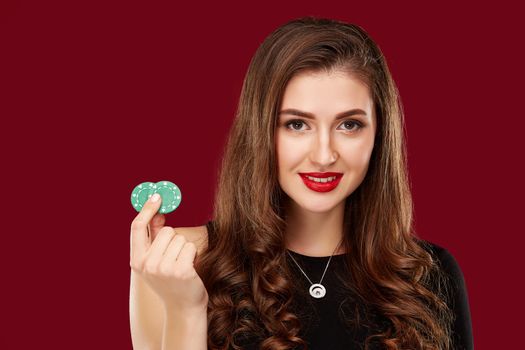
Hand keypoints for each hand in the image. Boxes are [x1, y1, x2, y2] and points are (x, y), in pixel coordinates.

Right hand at [129, 193, 208, 312]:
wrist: (183, 308)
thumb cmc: (171, 281)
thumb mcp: (156, 261)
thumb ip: (154, 237)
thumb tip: (158, 212)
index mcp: (136, 261)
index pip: (137, 228)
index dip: (147, 209)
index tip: (157, 196)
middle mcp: (147, 265)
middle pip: (166, 230)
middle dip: (174, 240)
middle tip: (175, 258)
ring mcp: (163, 268)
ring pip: (180, 238)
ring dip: (184, 249)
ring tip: (182, 266)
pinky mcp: (181, 270)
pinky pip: (190, 247)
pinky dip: (193, 255)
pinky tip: (190, 270)